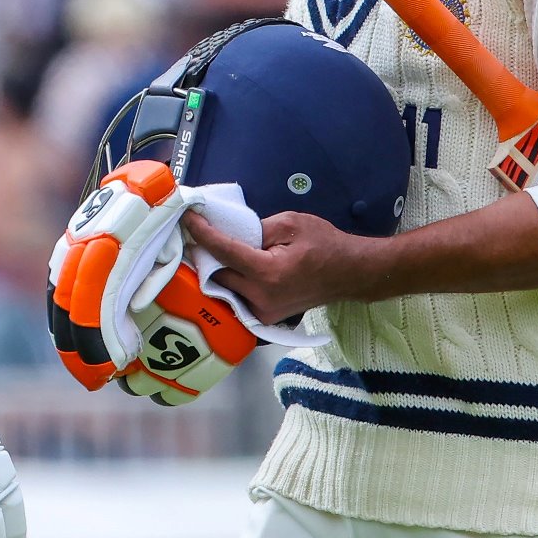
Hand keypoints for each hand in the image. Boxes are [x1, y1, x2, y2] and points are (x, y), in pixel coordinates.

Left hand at [182, 210, 395, 324]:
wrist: (349, 274)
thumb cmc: (324, 244)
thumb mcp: (290, 223)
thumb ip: (256, 228)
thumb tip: (230, 233)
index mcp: (267, 273)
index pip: (223, 252)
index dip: (202, 233)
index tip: (188, 218)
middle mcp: (261, 299)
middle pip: (217, 275)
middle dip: (204, 254)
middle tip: (194, 233)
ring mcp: (262, 313)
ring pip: (224, 290)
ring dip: (214, 270)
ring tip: (205, 249)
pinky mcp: (265, 318)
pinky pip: (236, 299)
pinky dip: (228, 283)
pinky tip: (225, 267)